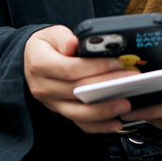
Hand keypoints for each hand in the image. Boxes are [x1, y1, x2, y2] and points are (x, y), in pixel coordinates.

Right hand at [23, 25, 143, 134]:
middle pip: (77, 91)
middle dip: (106, 86)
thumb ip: (64, 38)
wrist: (31, 62)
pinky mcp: (61, 112)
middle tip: (129, 82)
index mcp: (40, 65)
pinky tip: (115, 124)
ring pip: (78, 112)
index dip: (94, 68)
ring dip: (103, 111)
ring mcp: (52, 103)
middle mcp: (43, 87)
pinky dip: (98, 126)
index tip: (116, 64)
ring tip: (124, 105)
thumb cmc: (46, 47)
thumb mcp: (51, 34)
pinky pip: (80, 123)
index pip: (69, 69)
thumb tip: (74, 44)